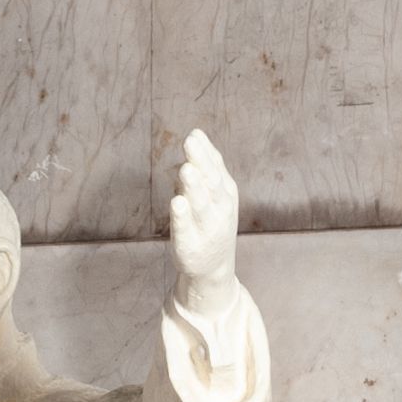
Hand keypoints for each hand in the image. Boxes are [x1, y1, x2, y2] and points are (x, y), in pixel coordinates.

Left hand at [168, 129, 239, 313]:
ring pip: (201, 205)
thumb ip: (206, 166)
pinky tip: (176, 203)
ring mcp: (206, 228)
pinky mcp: (190, 246)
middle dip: (201, 163)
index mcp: (225, 193)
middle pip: (211, 183)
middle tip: (190, 143)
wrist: (213, 267)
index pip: (216, 169)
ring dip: (194, 187)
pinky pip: (186, 229)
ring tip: (186, 170)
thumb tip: (196, 133)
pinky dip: (182, 217)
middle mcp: (220, 209)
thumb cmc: (209, 222)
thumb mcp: (215, 194)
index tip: (193, 135)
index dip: (205, 152)